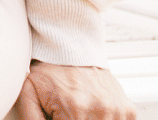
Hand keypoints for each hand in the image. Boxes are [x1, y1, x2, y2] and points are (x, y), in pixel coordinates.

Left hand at [15, 61, 135, 119]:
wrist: (71, 45)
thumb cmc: (50, 69)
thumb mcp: (29, 91)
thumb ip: (31, 118)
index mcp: (75, 110)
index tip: (59, 114)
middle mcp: (100, 111)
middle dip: (72, 119)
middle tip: (67, 110)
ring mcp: (116, 111)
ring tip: (78, 107)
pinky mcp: (127, 109)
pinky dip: (104, 119)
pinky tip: (92, 109)